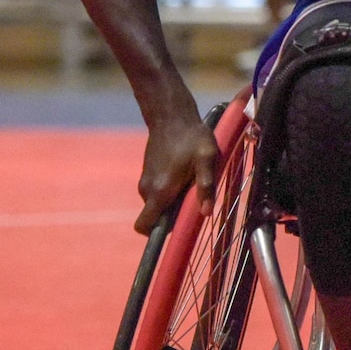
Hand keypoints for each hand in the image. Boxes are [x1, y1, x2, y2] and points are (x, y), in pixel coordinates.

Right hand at [135, 105, 217, 233]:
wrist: (171, 116)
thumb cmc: (192, 137)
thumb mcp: (207, 159)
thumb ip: (206, 186)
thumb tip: (206, 212)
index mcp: (160, 192)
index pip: (144, 227)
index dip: (158, 233)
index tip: (176, 225)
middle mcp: (147, 190)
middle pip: (155, 218)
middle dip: (172, 214)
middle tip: (191, 196)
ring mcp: (144, 181)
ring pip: (157, 205)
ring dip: (172, 200)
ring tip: (189, 180)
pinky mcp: (146, 174)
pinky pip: (157, 193)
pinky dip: (168, 190)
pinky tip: (182, 173)